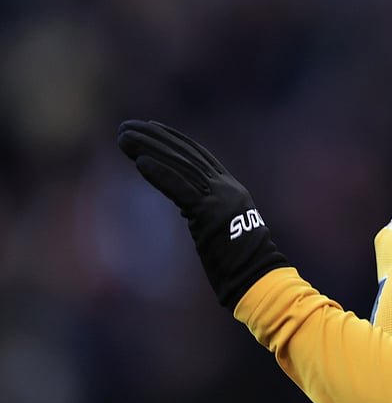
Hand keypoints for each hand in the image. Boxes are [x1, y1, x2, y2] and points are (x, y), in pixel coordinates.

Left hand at [117, 119, 289, 309]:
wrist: (256, 276)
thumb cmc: (240, 262)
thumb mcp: (223, 228)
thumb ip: (207, 212)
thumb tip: (189, 209)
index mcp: (231, 189)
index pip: (198, 155)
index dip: (174, 139)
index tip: (151, 127)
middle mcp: (226, 187)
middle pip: (185, 155)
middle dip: (155, 138)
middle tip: (127, 126)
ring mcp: (219, 198)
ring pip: (180, 166)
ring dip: (149, 150)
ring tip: (124, 138)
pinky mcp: (209, 213)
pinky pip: (181, 189)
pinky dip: (160, 174)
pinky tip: (140, 162)